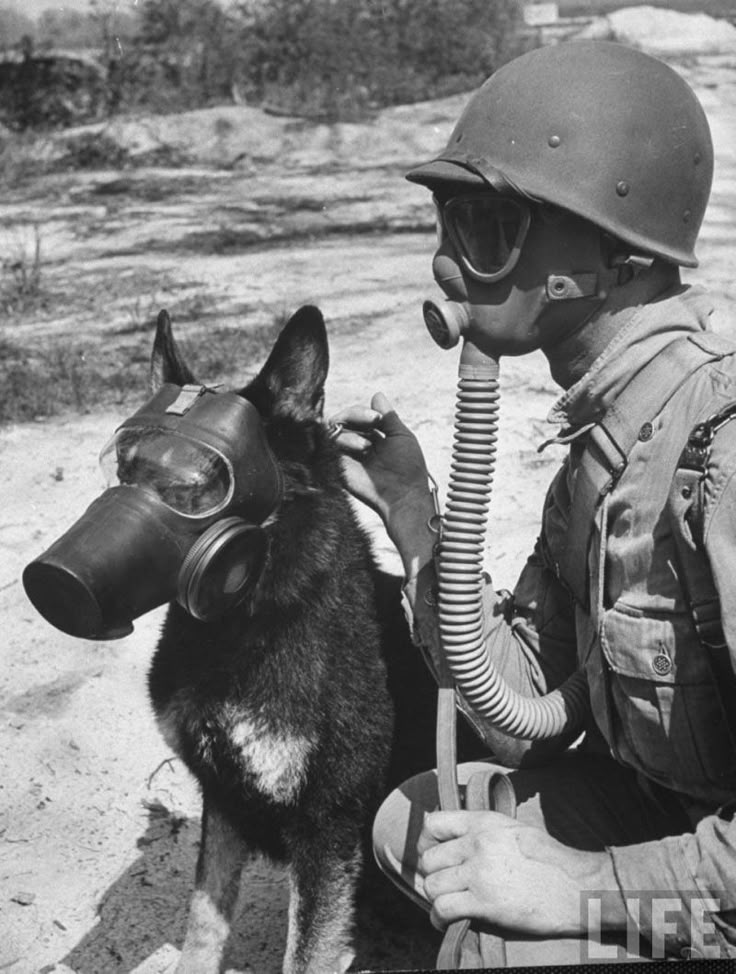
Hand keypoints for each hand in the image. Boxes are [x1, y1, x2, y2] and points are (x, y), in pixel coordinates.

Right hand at [328, 393, 435, 574]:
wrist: (402, 494)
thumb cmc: (407, 467)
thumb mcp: (401, 436)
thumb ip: (388, 416)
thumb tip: (376, 394)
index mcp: (373, 438)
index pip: (358, 417)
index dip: (364, 413)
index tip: (378, 419)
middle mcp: (357, 445)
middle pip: (343, 419)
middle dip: (356, 415)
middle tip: (373, 421)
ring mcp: (346, 456)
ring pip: (334, 430)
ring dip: (351, 434)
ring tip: (367, 448)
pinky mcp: (337, 467)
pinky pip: (328, 446)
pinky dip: (341, 442)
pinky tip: (359, 448)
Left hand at [418, 810, 625, 936]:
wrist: (577, 887)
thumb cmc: (550, 860)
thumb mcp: (515, 830)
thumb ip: (484, 830)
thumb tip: (458, 835)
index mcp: (484, 823)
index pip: (434, 823)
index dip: (426, 842)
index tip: (433, 856)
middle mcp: (478, 843)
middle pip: (429, 859)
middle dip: (431, 875)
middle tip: (443, 886)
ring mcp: (480, 873)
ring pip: (432, 885)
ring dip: (435, 899)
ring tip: (445, 905)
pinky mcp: (485, 902)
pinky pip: (443, 909)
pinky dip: (438, 919)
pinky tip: (445, 922)